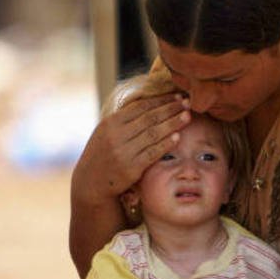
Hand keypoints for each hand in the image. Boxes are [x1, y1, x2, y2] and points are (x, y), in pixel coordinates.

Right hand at [73, 94, 190, 204]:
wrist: (91, 182)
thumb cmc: (103, 153)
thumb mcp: (106, 132)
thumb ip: (124, 119)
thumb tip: (148, 101)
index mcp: (111, 122)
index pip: (141, 107)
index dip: (161, 100)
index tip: (177, 96)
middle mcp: (116, 135)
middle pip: (149, 118)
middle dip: (170, 109)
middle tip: (187, 103)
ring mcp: (123, 152)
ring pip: (153, 134)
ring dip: (172, 124)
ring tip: (187, 116)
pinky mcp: (131, 168)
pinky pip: (152, 152)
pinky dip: (166, 144)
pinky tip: (178, 137)